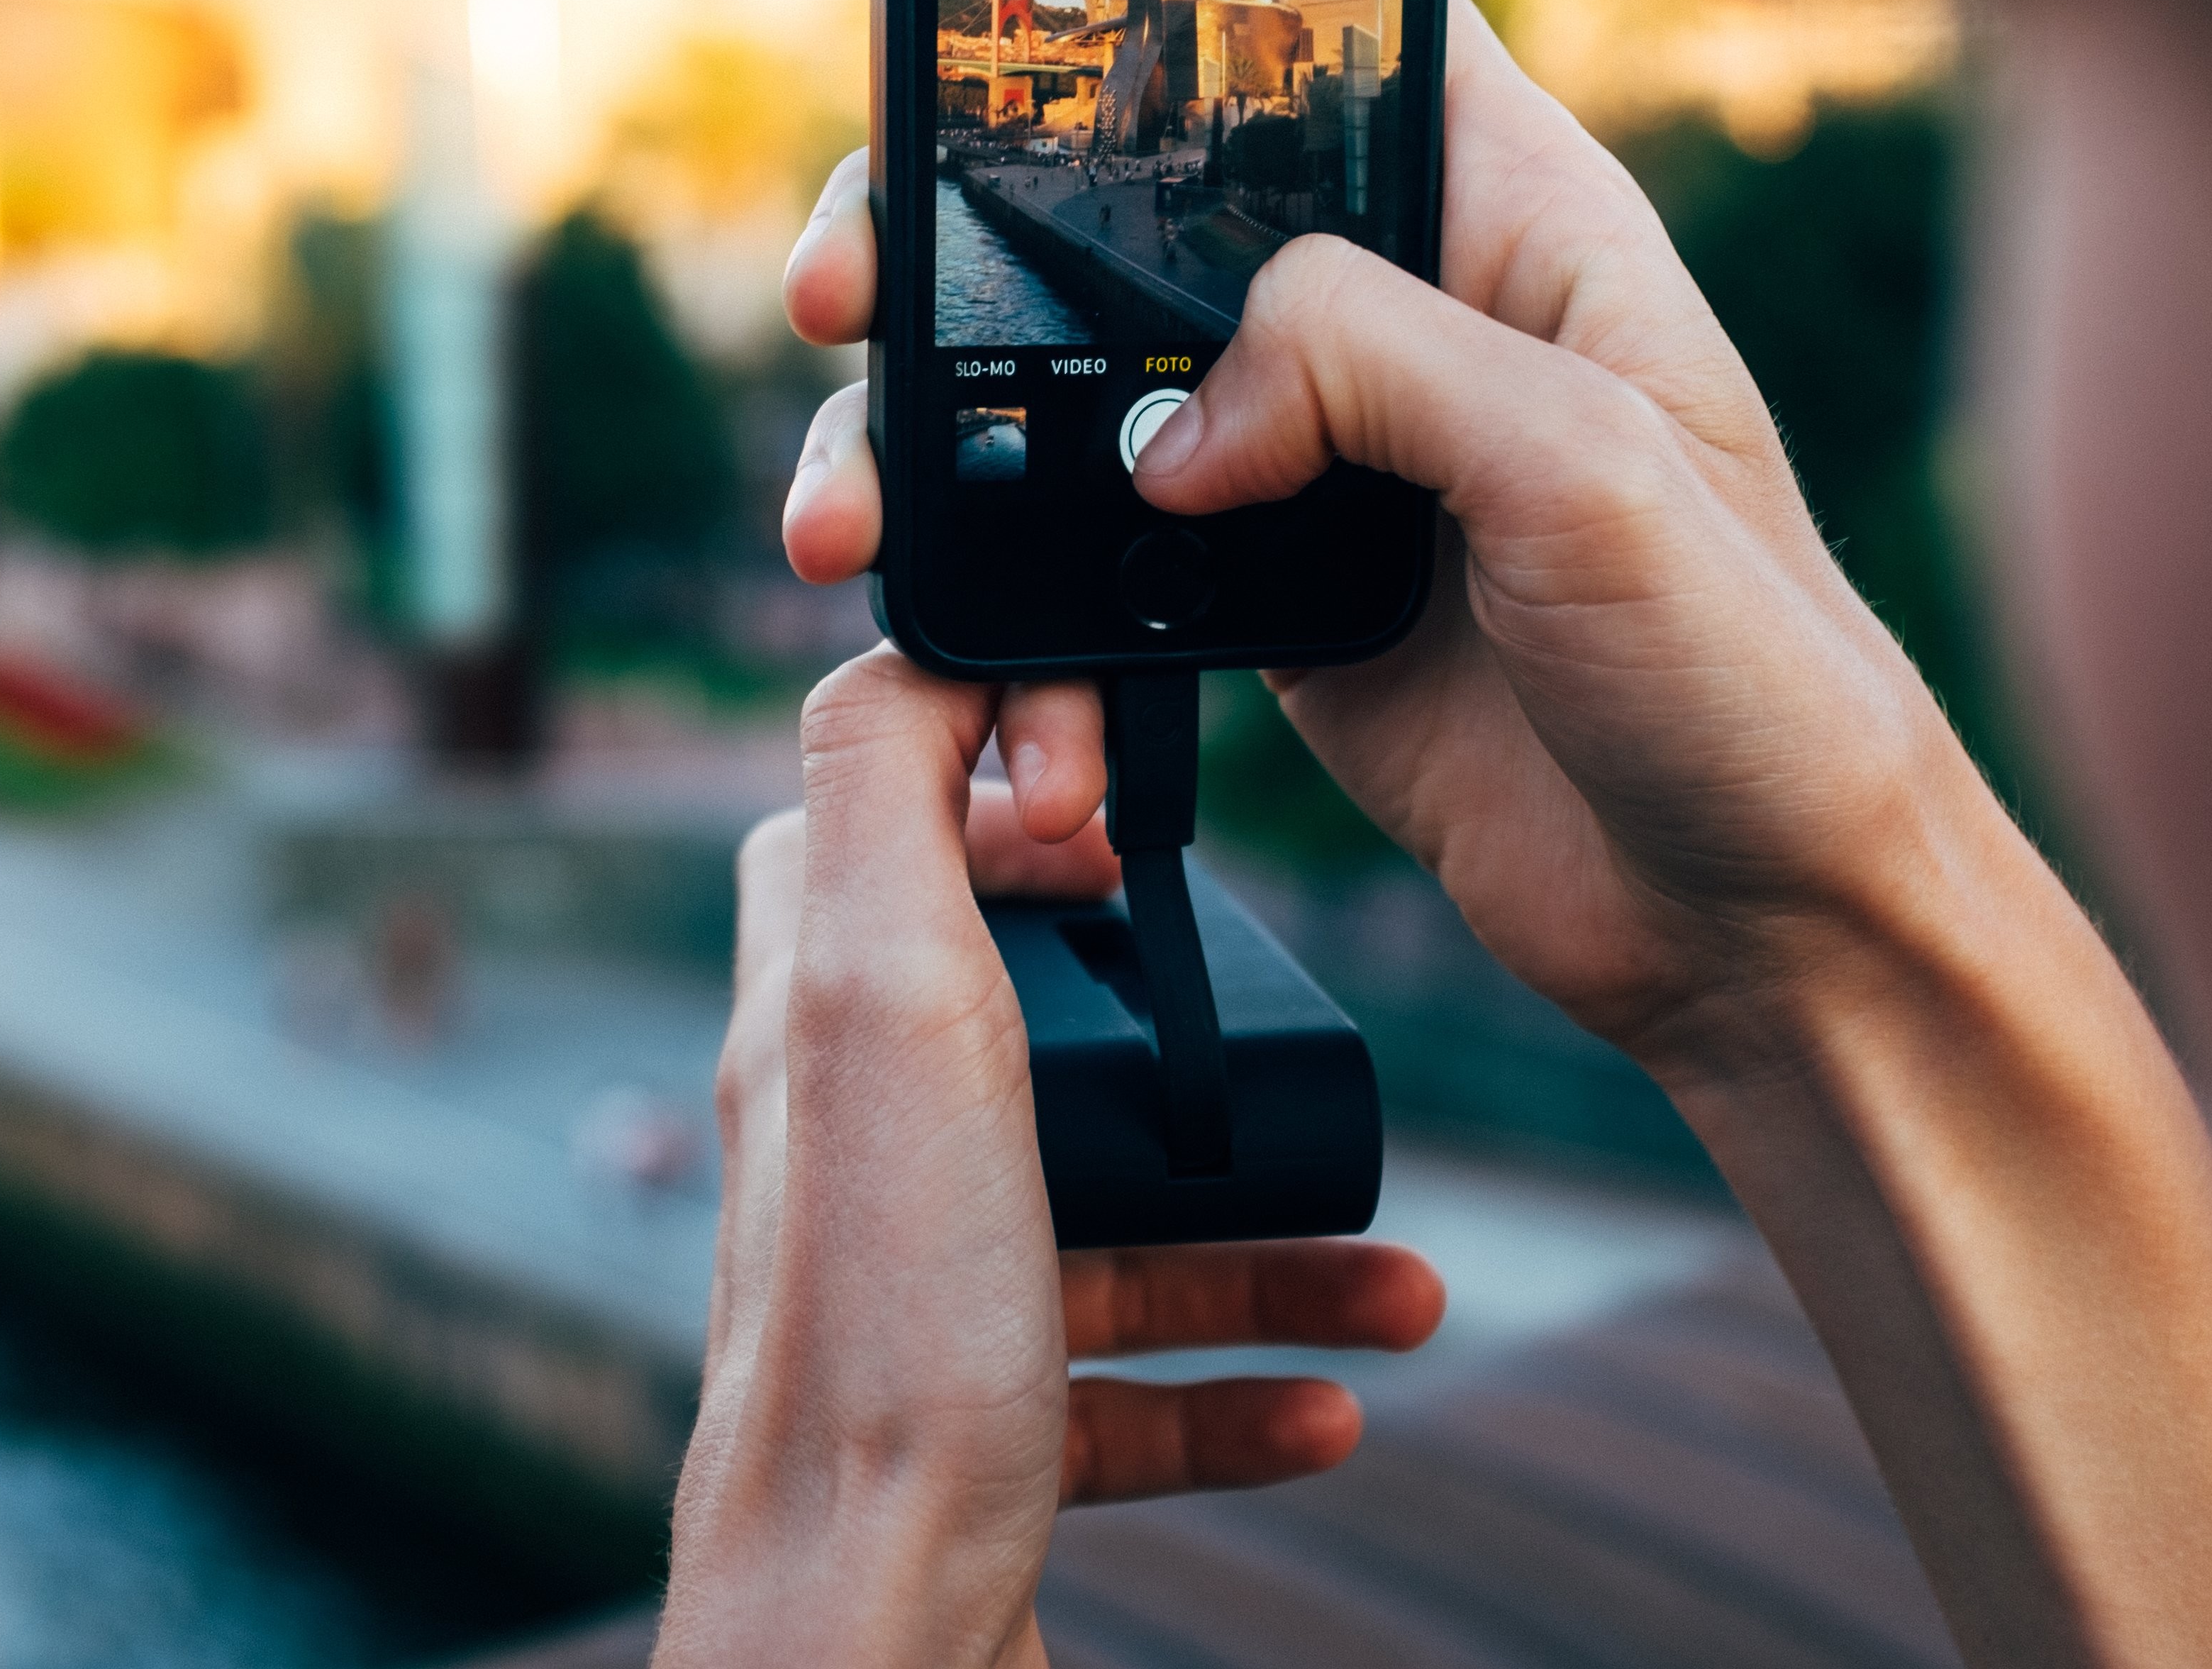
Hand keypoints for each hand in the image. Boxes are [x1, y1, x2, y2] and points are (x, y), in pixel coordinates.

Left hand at [656, 650, 1441, 1665]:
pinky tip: (1337, 1394)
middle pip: (1024, 1027)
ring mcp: (916, 1292)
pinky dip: (1239, 1383)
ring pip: (1109, 1219)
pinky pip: (1130, 1387)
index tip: (1120, 795)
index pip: (878, 825)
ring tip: (1394, 1263)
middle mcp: (853, 1150)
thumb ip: (882, 793)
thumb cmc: (886, 1321)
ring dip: (1260, 1239)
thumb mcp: (882, 989)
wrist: (867, 1630)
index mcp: (817, 1022)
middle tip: (1277, 1033)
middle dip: (1179, 1036)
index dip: (993, 778)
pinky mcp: (980, 1429)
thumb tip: (909, 641)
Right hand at [778, 0, 2001, 1071]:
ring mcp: (1319, 464)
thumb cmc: (1753, 676)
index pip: (1317, 40)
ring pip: (1078, 400)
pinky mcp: (1265, 603)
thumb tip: (1170, 422)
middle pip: (1130, 219)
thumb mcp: (1590, 467)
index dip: (1151, 22)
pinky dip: (1019, 632)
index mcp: (1509, 221)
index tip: (987, 74)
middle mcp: (1398, 320)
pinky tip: (1002, 700)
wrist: (1761, 924)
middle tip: (845, 304)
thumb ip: (1374, 368)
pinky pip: (1093, 576)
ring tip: (854, 534)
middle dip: (955, 253)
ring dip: (943, 458)